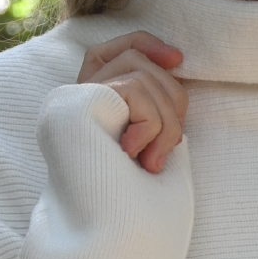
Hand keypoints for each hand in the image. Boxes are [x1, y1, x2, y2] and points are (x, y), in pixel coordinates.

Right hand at [77, 31, 186, 173]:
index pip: (125, 46)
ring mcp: (80, 92)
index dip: (152, 46)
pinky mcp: (82, 99)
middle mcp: (84, 86)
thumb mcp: (149, 141)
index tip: (177, 61)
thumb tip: (176, 60)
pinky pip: (134, 89)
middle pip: (140, 61)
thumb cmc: (127, 185)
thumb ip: (156, 103)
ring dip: (163, 123)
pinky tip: (132, 152)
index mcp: (98, 91)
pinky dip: (148, 124)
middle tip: (166, 150)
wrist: (99, 212)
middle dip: (170, 101)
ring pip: (142, 76)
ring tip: (151, 161)